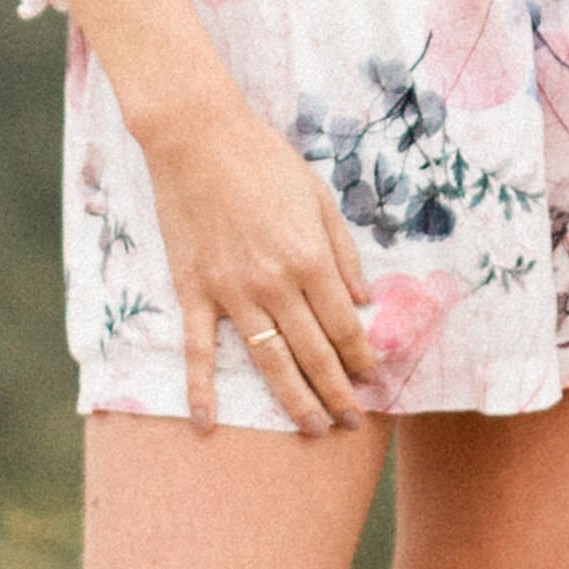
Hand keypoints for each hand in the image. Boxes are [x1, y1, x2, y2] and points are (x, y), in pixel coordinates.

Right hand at [127, 83, 379, 431]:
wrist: (199, 138)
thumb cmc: (265, 161)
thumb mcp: (320, 197)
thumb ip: (343, 253)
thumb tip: (364, 302)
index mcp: (310, 258)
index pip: (344, 326)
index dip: (362, 359)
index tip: (372, 380)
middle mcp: (275, 283)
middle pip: (313, 353)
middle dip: (337, 393)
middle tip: (351, 424)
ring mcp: (232, 292)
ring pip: (269, 361)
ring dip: (294, 401)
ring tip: (314, 430)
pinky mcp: (196, 292)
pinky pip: (198, 351)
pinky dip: (202, 390)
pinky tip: (209, 423)